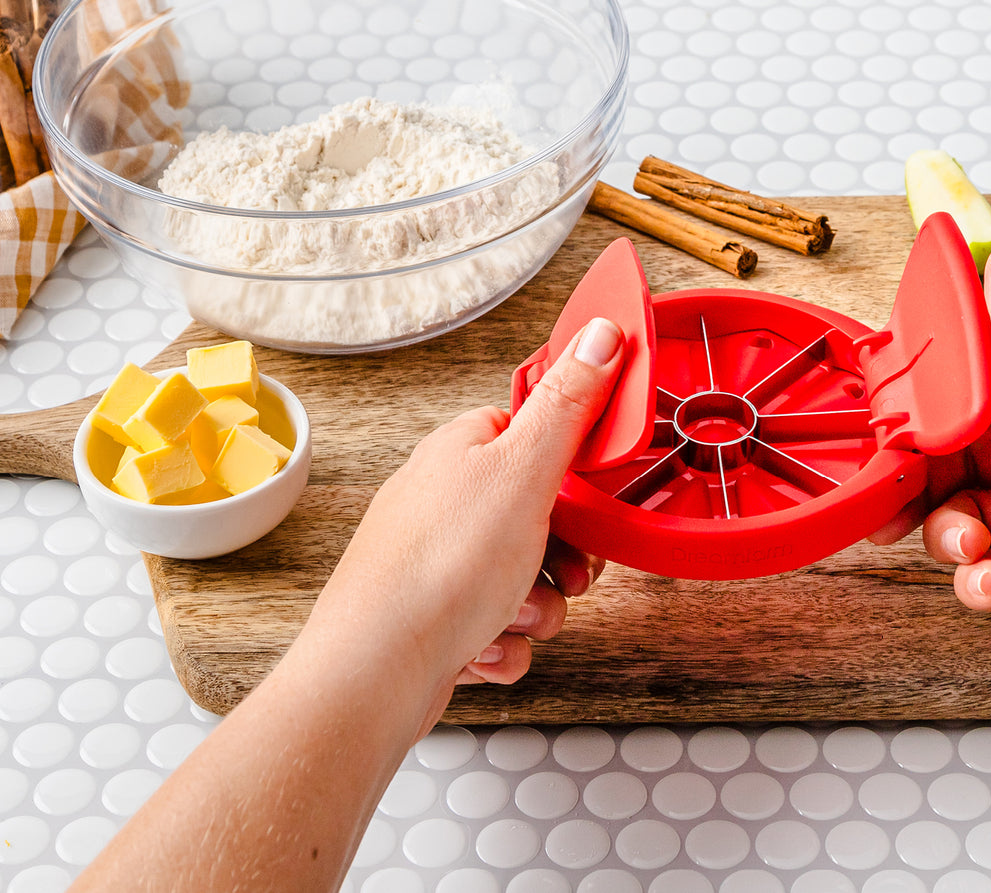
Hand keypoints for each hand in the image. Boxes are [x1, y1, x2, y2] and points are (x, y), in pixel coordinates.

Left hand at [297, 317, 624, 734]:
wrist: (376, 671)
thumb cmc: (438, 570)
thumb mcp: (524, 470)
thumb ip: (569, 404)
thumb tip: (600, 334)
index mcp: (461, 451)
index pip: (536, 436)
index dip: (574, 473)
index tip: (594, 497)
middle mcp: (444, 501)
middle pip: (541, 518)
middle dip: (562, 557)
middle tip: (563, 569)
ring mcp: (437, 563)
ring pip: (526, 579)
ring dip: (536, 606)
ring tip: (510, 614)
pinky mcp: (434, 619)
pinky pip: (500, 628)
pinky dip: (503, 643)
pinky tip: (482, 646)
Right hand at [885, 242, 990, 699]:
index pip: (972, 383)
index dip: (929, 403)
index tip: (897, 424)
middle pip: (953, 456)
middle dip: (931, 487)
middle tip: (910, 507)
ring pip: (958, 514)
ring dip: (953, 539)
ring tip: (978, 554)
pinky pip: (981, 565)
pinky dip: (981, 579)